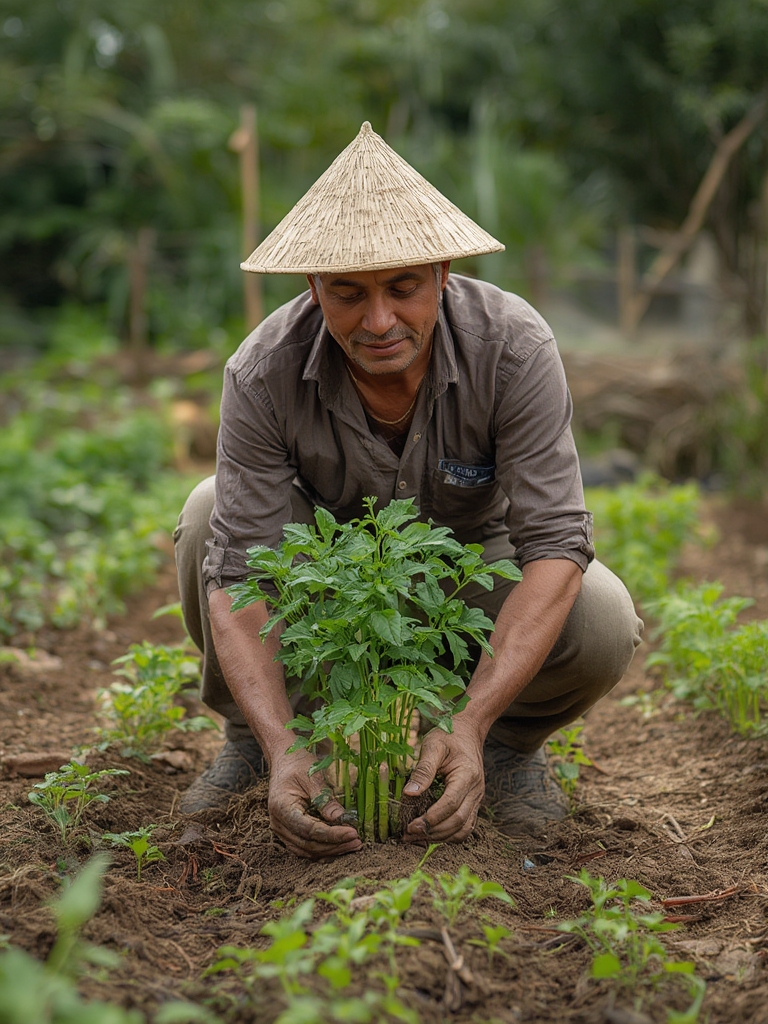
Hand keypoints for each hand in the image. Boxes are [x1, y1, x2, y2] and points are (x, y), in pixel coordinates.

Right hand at [268, 749, 362, 858]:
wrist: (285, 761)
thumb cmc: (298, 764)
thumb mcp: (313, 776)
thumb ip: (324, 799)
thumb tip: (341, 818)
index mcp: (281, 807)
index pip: (309, 830)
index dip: (332, 835)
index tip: (353, 833)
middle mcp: (278, 823)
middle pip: (308, 844)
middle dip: (335, 845)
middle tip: (357, 842)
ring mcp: (281, 830)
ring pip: (307, 850)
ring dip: (331, 851)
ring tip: (353, 845)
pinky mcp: (288, 833)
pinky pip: (305, 848)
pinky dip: (323, 849)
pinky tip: (340, 846)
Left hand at [401, 719, 484, 843]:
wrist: (468, 732)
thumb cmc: (448, 736)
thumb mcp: (432, 746)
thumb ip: (422, 770)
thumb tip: (409, 794)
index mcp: (467, 775)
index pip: (451, 804)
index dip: (431, 818)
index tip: (410, 826)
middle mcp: (476, 790)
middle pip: (458, 821)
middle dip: (433, 832)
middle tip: (409, 835)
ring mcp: (477, 799)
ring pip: (463, 829)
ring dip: (440, 837)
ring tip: (417, 837)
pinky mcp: (473, 803)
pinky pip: (464, 826)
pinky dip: (448, 834)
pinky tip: (430, 833)